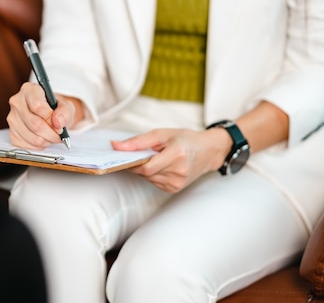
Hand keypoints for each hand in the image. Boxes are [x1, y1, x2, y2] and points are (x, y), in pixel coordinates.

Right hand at [7, 82, 77, 149]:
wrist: (48, 115)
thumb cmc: (55, 108)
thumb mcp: (65, 106)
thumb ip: (65, 112)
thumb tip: (58, 123)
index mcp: (29, 90)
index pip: (37, 106)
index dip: (50, 118)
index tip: (59, 125)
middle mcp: (17, 102)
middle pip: (34, 124)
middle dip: (51, 133)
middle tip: (59, 135)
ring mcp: (12, 119)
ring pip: (32, 137)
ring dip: (46, 141)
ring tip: (52, 136)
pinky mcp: (12, 133)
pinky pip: (27, 145)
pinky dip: (39, 146)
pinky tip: (43, 139)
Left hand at [111, 127, 230, 192]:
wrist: (208, 151)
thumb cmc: (185, 139)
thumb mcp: (162, 134)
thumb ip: (138, 142)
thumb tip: (116, 146)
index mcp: (177, 155)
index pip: (146, 167)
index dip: (133, 162)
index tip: (124, 155)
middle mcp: (178, 172)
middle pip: (145, 173)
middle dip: (138, 163)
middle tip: (140, 153)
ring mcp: (177, 183)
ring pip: (148, 178)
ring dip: (145, 169)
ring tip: (155, 157)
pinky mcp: (174, 189)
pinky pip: (153, 182)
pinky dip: (151, 174)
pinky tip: (160, 166)